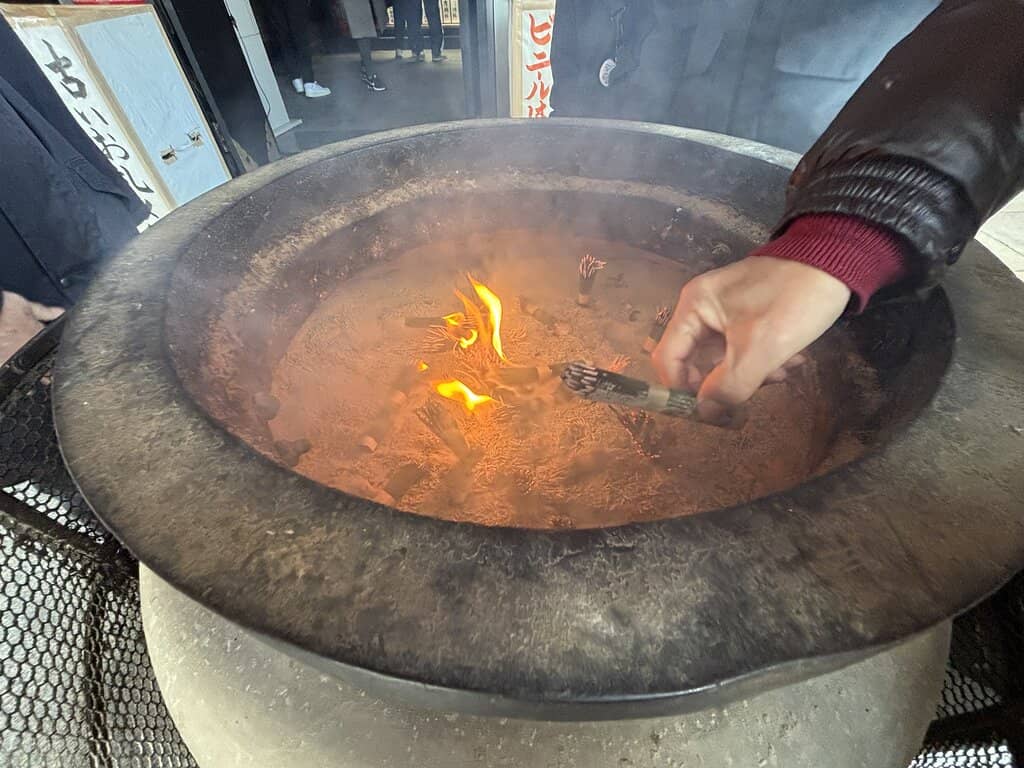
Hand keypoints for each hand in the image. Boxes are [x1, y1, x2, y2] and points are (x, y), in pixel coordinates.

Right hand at [652, 256, 850, 422]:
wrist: (837, 261)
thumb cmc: (794, 301)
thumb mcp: (761, 348)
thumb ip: (729, 385)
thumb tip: (705, 413)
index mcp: (694, 307)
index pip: (667, 358)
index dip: (681, 389)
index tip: (709, 411)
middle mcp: (701, 309)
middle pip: (695, 362)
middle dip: (725, 382)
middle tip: (758, 389)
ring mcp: (724, 312)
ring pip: (722, 360)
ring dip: (749, 374)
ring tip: (783, 371)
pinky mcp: (747, 315)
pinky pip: (741, 349)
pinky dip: (761, 361)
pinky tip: (790, 360)